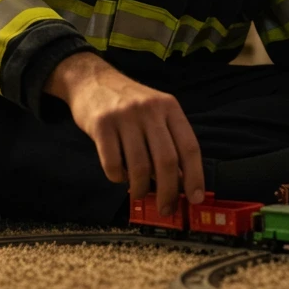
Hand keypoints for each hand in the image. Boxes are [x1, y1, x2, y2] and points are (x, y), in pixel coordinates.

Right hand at [45, 52, 204, 213]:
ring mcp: (125, 117)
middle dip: (168, 192)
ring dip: (140, 189)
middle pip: (167, 161)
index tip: (195, 198)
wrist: (92, 80)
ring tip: (138, 193)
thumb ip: (169, 139)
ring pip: (140, 167)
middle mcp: (150, 110)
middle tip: (166, 209)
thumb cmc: (129, 102)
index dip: (195, 176)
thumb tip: (182, 181)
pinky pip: (113, 164)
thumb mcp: (155, 111)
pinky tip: (119, 175)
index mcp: (169, 107)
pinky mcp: (101, 125)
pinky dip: (118, 178)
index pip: (189, 146)